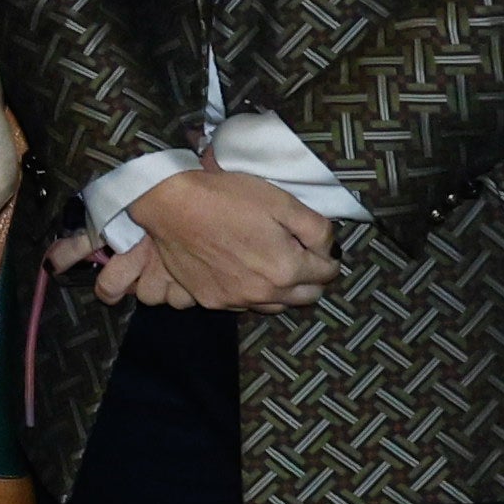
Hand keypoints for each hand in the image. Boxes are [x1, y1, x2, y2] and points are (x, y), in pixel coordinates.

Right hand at [120, 164, 337, 312]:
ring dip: (284, 289)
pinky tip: (244, 271)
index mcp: (287, 268)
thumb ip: (317, 229)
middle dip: (312, 278)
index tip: (319, 244)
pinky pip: (245, 305)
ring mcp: (236, 301)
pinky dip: (253, 292)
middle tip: (303, 255)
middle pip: (307, 297)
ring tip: (274, 264)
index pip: (327, 273)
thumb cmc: (228, 198)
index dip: (329, 256)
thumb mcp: (281, 202)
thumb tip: (331, 250)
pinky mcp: (212, 301)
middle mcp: (265, 293)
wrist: (172, 206)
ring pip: (277, 305)